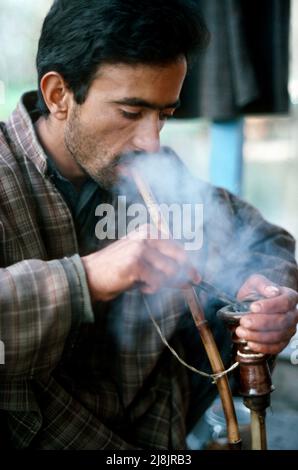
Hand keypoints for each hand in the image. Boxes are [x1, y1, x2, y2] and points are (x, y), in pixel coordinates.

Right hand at [82, 224, 200, 301]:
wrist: (90, 276)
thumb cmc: (116, 270)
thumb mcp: (142, 261)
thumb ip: (163, 264)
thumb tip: (188, 277)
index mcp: (148, 231)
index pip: (177, 246)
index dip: (188, 263)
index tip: (196, 276)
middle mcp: (146, 236)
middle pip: (179, 256)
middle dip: (186, 273)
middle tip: (190, 284)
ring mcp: (140, 249)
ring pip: (169, 270)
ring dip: (164, 283)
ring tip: (148, 285)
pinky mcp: (135, 264)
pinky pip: (157, 281)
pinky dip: (152, 288)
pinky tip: (142, 287)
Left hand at [235, 274, 297, 353]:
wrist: (248, 304)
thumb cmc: (254, 292)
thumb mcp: (255, 282)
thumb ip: (263, 284)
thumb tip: (273, 291)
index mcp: (290, 297)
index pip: (285, 302)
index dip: (270, 306)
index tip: (253, 307)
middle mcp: (293, 314)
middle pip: (282, 321)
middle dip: (261, 323)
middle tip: (244, 321)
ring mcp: (289, 329)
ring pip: (278, 336)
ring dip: (258, 336)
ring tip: (241, 332)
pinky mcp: (282, 342)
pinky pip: (276, 348)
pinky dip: (263, 347)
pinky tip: (250, 343)